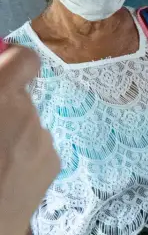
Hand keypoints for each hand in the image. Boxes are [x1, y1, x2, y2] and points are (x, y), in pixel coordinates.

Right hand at [0, 45, 57, 234]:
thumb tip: (0, 66)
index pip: (24, 60)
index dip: (13, 61)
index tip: (0, 71)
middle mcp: (27, 114)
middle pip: (18, 97)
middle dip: (0, 106)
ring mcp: (44, 140)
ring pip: (26, 124)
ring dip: (10, 133)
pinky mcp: (54, 162)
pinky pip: (37, 146)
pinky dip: (23, 153)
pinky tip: (4, 175)